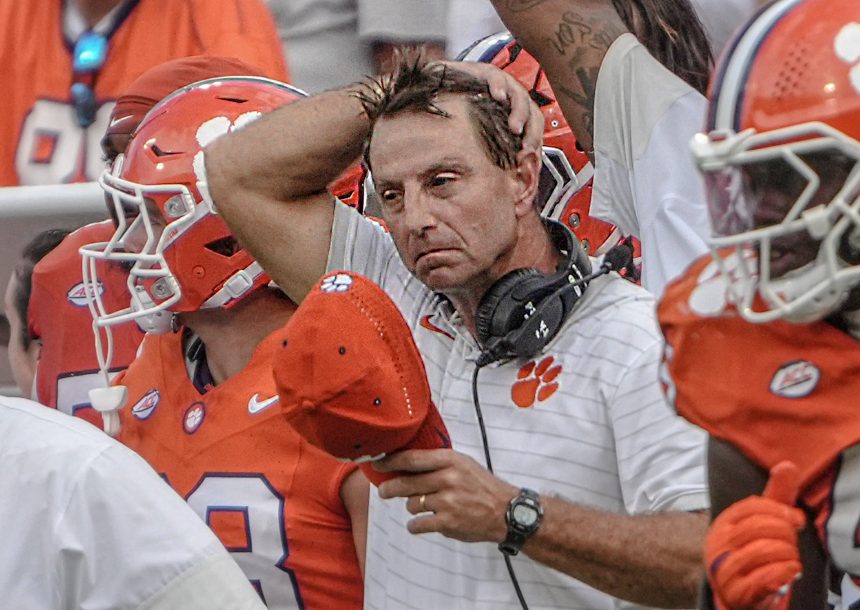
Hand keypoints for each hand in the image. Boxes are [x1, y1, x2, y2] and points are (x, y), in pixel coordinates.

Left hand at [376, 449, 517, 542]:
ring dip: (413, 507)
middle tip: (385, 491)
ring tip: (427, 507)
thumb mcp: (463, 464)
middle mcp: (447, 479)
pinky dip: (416, 525)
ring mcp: (447, 501)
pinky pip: (417, 524)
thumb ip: (437, 462)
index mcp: (450, 460)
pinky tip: (422, 522)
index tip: (377, 462)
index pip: (411, 458)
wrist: (506, 512)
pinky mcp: (447, 523)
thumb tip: (405, 462)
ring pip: (411, 505)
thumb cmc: (481, 486)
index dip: (390, 461)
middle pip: (405, 483)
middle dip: (390, 488)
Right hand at [429, 59, 543, 152]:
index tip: (529, 163)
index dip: (534, 146)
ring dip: (519, 113)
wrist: (440, 84)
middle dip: (532, 132)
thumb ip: (491, 152)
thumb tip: (503, 176)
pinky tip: (497, 95)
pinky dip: (499, 85)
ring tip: (514, 127)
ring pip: (519, 96)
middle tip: (526, 149)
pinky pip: (496, 77)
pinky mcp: (485, 72)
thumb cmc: (460, 111)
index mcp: (515, 114)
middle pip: (533, 114)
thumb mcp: (478, 136)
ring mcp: (501, 84)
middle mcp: (512, 98)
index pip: (533, 130)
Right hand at [705, 461, 805, 609]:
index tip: (797, 520)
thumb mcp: (763, 523)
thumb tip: (788, 464)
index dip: (779, 510)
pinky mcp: (736, 592)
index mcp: (724, 522)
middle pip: (759, 527)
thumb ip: (775, 496)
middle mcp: (719, 543)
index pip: (751, 507)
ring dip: (788, 554)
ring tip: (791, 557)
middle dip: (785, 534)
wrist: (737, 594)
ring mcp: (725, 568)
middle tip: (792, 541)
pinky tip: (791, 570)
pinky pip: (765, 577)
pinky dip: (785, 571)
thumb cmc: (752, 553)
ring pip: (763, 551)